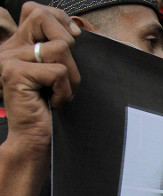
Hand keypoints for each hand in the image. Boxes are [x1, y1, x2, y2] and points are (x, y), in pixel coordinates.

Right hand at [0, 3, 80, 151]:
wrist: (37, 141)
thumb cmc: (54, 111)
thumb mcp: (62, 74)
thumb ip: (62, 50)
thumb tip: (77, 29)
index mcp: (18, 45)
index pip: (37, 10)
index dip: (60, 20)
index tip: (73, 38)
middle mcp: (9, 48)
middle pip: (48, 22)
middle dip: (69, 52)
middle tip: (64, 80)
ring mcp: (9, 59)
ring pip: (60, 48)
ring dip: (71, 78)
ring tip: (58, 94)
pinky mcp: (15, 73)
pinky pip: (59, 72)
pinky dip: (64, 91)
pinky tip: (52, 103)